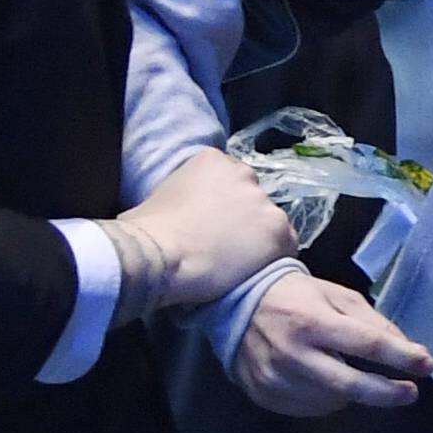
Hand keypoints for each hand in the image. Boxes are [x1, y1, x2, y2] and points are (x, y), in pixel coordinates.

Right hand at [123, 148, 295, 307]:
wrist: (163, 258)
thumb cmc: (148, 232)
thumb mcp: (150, 200)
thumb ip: (169, 197)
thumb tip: (163, 213)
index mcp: (212, 160)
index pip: (229, 179)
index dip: (222, 205)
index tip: (212, 224)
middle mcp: (244, 174)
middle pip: (252, 198)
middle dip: (243, 218)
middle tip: (226, 244)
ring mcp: (265, 202)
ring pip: (270, 222)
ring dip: (258, 239)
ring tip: (239, 263)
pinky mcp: (280, 231)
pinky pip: (285, 246)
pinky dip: (273, 259)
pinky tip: (252, 272)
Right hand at [231, 270, 432, 414]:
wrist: (233, 303)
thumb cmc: (295, 296)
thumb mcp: (336, 296)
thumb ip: (372, 322)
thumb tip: (409, 350)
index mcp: (312, 321)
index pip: (367, 344)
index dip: (401, 357)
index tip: (427, 365)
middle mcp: (292, 354)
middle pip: (351, 385)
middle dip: (386, 392)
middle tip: (410, 393)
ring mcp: (275, 379)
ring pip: (332, 401)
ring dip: (352, 391)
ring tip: (349, 370)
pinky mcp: (265, 395)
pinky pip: (310, 408)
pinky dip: (326, 398)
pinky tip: (324, 379)